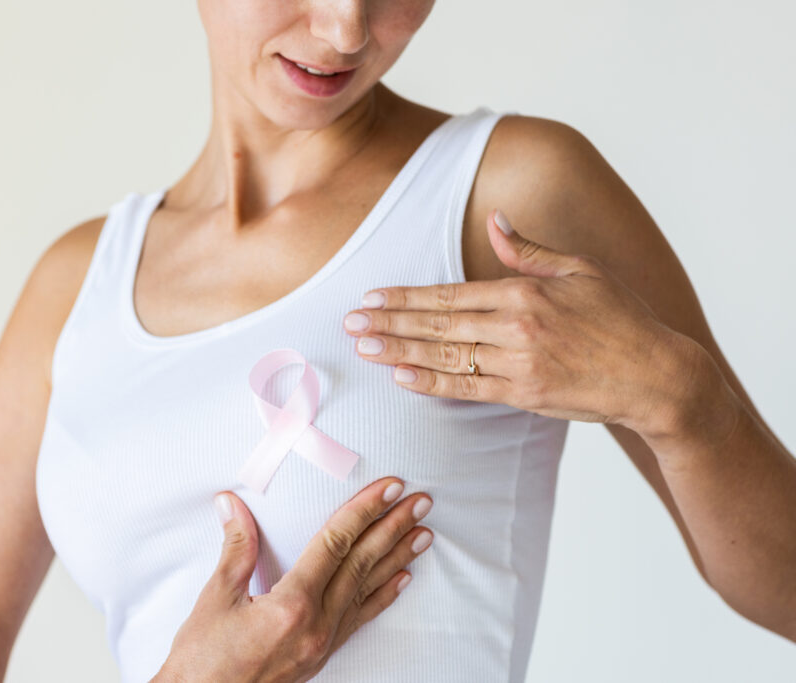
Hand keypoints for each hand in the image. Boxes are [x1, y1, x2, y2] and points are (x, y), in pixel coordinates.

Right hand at [153, 477, 433, 682]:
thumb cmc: (203, 660)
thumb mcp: (215, 597)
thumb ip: (235, 546)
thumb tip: (232, 503)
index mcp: (291, 605)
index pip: (335, 544)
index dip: (363, 511)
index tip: (387, 488)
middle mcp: (316, 625)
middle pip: (361, 564)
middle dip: (393, 528)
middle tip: (420, 502)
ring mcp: (322, 643)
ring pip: (367, 590)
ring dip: (397, 558)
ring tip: (422, 534)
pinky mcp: (320, 655)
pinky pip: (359, 619)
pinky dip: (382, 596)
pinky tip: (401, 579)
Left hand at [342, 209, 690, 435]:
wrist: (655, 375)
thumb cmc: (621, 318)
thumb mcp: (581, 270)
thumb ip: (530, 250)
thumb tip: (495, 221)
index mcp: (525, 292)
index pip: (450, 294)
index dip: (407, 297)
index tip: (373, 297)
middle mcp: (516, 327)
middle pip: (438, 325)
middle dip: (389, 323)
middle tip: (350, 323)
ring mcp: (519, 363)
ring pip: (446, 356)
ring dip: (400, 352)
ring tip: (364, 347)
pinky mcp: (525, 394)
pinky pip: (469, 389)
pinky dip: (433, 384)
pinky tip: (403, 378)